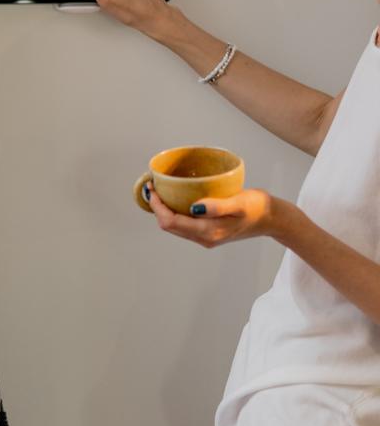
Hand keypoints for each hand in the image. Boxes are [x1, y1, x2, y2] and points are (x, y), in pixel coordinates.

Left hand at [143, 183, 277, 247]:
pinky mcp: (209, 233)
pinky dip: (175, 211)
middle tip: (153, 187)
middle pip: (169, 226)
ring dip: (164, 210)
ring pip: (175, 226)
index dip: (157, 207)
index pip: (170, 222)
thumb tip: (194, 207)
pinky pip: (184, 224)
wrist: (273, 219)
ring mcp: (205, 237)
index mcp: (208, 232)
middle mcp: (203, 238)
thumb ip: (217, 206)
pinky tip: (176, 198)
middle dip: (157, 208)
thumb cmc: (258, 208)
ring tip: (161, 191)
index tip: (152, 188)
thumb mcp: (239, 203)